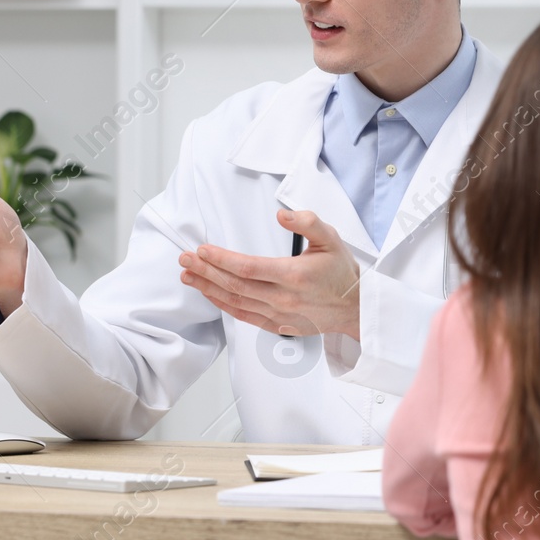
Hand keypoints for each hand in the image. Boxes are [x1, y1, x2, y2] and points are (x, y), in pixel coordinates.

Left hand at [179, 209, 361, 339]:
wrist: (354, 308)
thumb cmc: (341, 272)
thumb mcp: (331, 238)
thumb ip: (308, 221)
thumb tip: (281, 214)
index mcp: (294, 275)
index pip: (248, 267)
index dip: (221, 259)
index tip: (202, 250)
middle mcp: (283, 298)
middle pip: (235, 285)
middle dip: (206, 271)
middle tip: (185, 259)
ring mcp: (278, 315)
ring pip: (235, 301)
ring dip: (208, 288)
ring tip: (188, 275)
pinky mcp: (276, 325)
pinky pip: (243, 316)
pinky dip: (223, 305)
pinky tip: (210, 294)